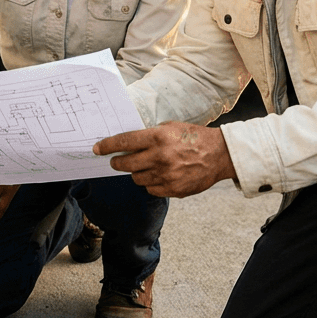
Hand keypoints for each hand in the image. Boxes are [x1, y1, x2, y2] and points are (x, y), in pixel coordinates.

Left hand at [93, 122, 235, 197]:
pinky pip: (150, 189)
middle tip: (116, 161)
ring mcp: (166, 176)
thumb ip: (150, 135)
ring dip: (136, 173)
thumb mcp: (171, 127)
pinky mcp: (172, 190)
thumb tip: (128, 143)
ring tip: (146, 166)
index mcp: (158, 138)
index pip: (124, 142)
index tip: (97, 149)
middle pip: (126, 164)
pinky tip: (159, 175)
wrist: (219, 155)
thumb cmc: (194, 138)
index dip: (107, 146)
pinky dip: (151, 183)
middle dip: (117, 163)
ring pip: (136, 178)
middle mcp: (160, 157)